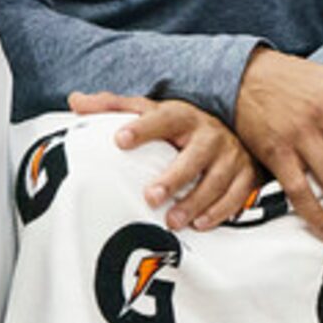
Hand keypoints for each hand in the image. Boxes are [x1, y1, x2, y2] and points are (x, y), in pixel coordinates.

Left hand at [72, 90, 256, 231]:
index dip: (141, 128)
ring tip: (173, 220)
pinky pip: (236, 196)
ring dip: (195, 203)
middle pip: (193, 157)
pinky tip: (200, 223)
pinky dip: (219, 212)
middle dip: (173, 178)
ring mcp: (230, 156)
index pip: (161, 119)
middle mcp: (209, 134)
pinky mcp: (246, 175)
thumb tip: (75, 100)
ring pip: (216, 181)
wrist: (233, 129)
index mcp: (182, 115)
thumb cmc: (180, 125)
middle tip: (150, 196)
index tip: (119, 140)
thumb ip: (113, 106)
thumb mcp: (150, 110)